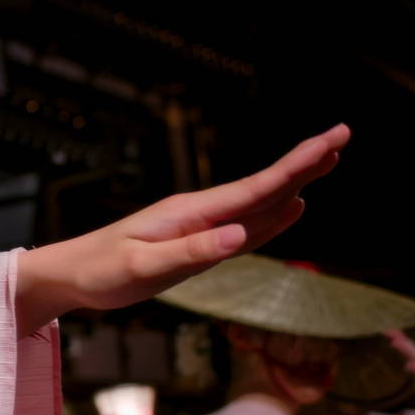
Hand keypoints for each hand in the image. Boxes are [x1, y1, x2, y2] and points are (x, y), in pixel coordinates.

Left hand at [18, 125, 349, 325]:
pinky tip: (292, 208)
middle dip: (305, 163)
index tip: (332, 142)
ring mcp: (200, 228)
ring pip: (258, 204)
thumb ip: (191, 254)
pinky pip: (244, 228)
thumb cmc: (99, 272)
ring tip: (327, 162)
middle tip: (344, 138)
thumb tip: (240, 236)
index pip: (255, 187)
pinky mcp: (197, 245)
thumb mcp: (142, 268)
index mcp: (191, 213)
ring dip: (295, 184)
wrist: (70, 276)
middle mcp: (201, 214)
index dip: (298, 166)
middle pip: (263, 186)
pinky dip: (273, 217)